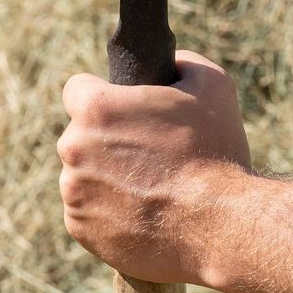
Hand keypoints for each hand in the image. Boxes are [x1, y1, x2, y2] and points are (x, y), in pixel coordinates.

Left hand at [58, 50, 250, 283]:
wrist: (218, 225)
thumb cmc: (215, 151)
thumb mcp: (212, 85)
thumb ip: (182, 63)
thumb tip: (171, 65)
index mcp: (96, 109)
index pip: (77, 88)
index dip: (104, 96)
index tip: (123, 110)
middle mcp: (73, 148)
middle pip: (80, 134)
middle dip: (106, 139)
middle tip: (148, 152)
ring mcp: (74, 192)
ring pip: (82, 174)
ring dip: (105, 176)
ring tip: (150, 187)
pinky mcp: (80, 229)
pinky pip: (86, 211)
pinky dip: (107, 211)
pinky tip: (142, 212)